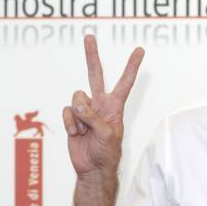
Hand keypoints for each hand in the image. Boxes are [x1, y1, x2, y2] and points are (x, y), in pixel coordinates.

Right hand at [62, 35, 143, 175]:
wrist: (92, 169)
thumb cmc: (106, 153)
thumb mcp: (107, 135)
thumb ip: (93, 117)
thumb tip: (78, 105)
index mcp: (115, 107)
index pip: (125, 83)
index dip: (132, 66)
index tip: (140, 50)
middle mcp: (100, 104)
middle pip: (96, 75)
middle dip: (92, 56)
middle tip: (89, 37)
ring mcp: (85, 111)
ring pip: (76, 97)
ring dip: (79, 116)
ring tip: (85, 131)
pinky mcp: (72, 118)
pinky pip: (66, 111)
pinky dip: (69, 123)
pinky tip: (76, 134)